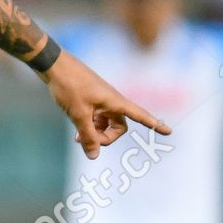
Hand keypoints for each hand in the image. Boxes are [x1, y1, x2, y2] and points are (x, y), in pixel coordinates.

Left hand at [42, 49, 171, 158]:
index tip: (169, 132)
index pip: (140, 115)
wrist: (54, 65)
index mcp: (115, 102)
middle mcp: (111, 101)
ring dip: (95, 133)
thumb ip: (88, 136)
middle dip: (106, 138)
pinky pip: (96, 118)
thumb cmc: (69, 86)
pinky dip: (89, 126)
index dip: (154, 124)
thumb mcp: (78, 114)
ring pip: (105, 124)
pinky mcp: (90, 99)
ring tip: (78, 139)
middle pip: (118, 127)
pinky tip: (77, 133)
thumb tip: (94, 156)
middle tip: (87, 141)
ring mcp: (100, 100)